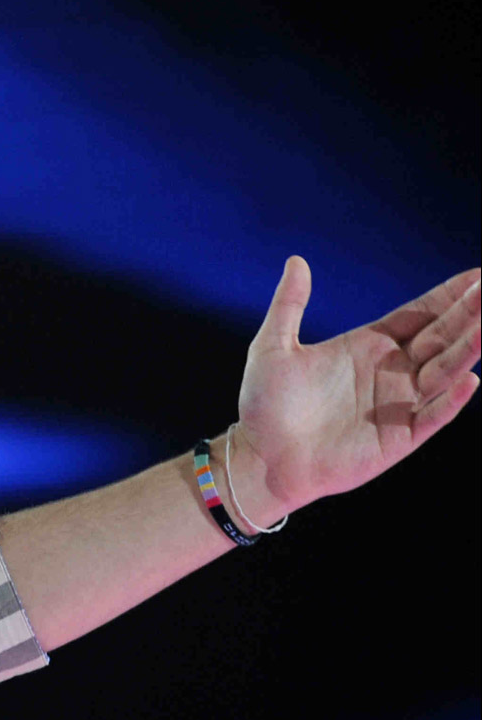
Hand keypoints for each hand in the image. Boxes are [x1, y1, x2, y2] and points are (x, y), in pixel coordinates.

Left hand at [234, 257, 479, 521]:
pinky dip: (451, 399)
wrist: (260, 459)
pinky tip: (470, 378)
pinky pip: (433, 415)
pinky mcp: (400, 437)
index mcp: (370, 345)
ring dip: (469, 349)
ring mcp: (400, 404)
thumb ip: (289, 304)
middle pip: (443, 336)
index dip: (451, 295)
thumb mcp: (272, 347)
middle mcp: (394, 371)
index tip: (480, 274)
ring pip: (446, 371)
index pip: (422, 314)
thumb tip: (296, 260)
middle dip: (471, 313)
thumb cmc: (264, 405)